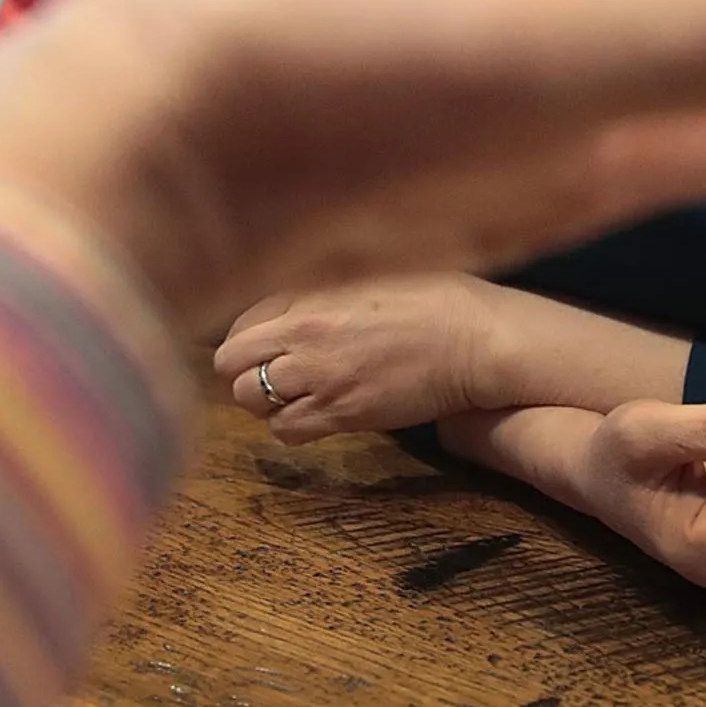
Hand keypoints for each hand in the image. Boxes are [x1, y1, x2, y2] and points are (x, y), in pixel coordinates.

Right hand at [0, 0, 705, 333]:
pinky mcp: (300, 158)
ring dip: (610, 82)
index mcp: (565, 153)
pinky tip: (435, 60)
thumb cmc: (309, 87)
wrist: (88, 151)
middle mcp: (493, 182)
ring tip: (630, 31)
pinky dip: (483, 81)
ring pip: (540, 131)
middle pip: (649, 133)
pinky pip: (435, 115)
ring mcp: (394, 179)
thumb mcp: (530, 38)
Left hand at [214, 276, 492, 439]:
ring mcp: (320, 378)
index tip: (264, 349)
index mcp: (309, 296)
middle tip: (271, 376)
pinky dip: (290, 427)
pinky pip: (286, 431)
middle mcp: (304, 336)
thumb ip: (322, 290)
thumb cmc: (433, 299)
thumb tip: (297, 301)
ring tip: (294, 396)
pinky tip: (313, 415)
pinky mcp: (342, 414)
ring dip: (266, 402)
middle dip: (244, 373)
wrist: (473, 338)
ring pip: (252, 402)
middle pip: (232, 365)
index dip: (247, 341)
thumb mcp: (368, 274)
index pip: (240, 325)